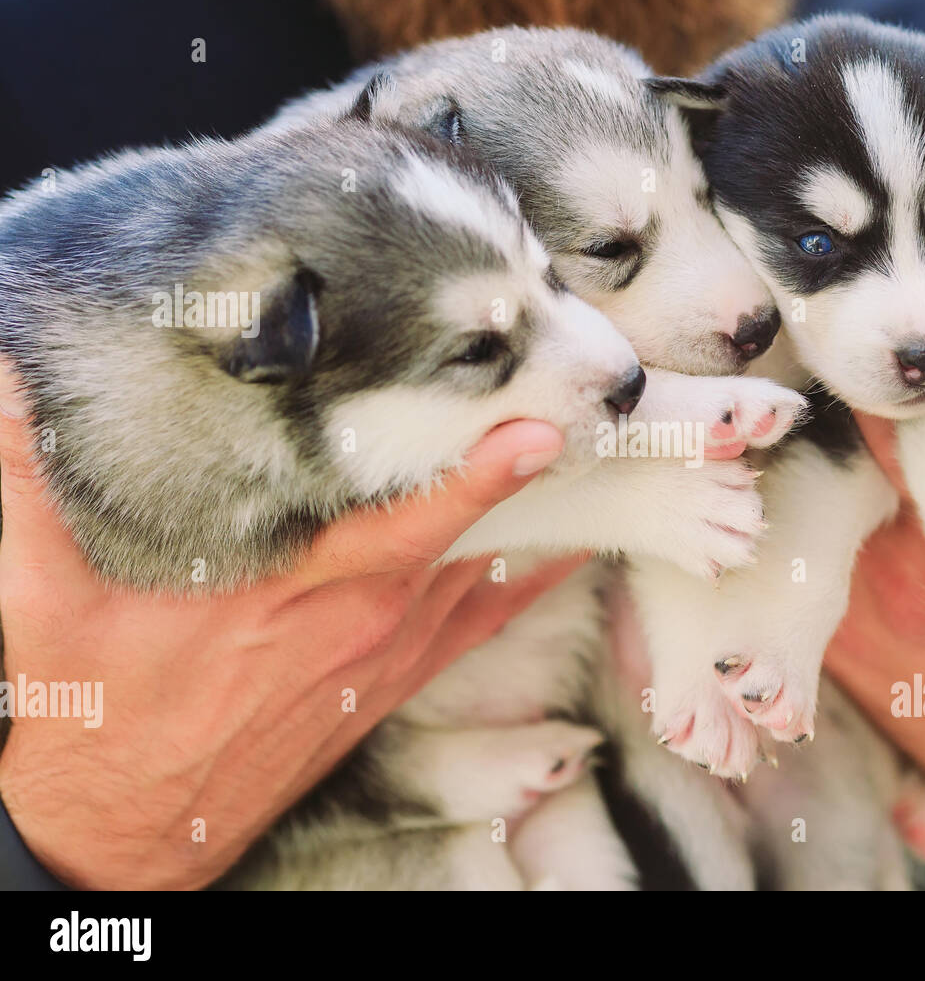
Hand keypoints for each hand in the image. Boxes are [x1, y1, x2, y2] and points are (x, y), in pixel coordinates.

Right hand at [0, 363, 583, 888]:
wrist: (127, 827)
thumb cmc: (99, 713)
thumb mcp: (43, 598)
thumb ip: (24, 482)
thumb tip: (0, 377)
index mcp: (293, 590)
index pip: (409, 523)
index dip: (477, 477)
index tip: (538, 431)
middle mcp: (359, 619)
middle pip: (468, 538)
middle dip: (523, 479)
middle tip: (584, 412)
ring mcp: (383, 655)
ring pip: (483, 580)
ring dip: (531, 525)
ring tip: (586, 462)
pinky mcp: (388, 683)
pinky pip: (476, 628)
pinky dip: (522, 589)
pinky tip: (561, 556)